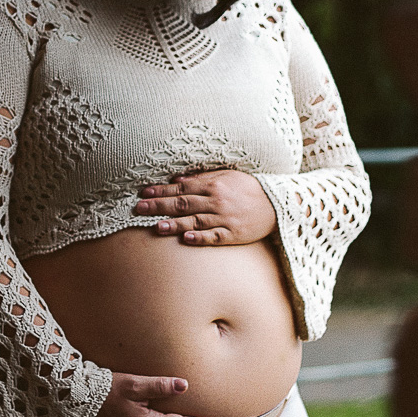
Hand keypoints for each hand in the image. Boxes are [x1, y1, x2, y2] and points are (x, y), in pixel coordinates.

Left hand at [134, 169, 276, 244]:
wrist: (278, 204)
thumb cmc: (248, 188)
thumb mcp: (227, 176)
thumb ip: (202, 178)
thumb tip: (177, 181)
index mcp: (214, 185)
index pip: (181, 189)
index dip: (161, 191)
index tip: (143, 192)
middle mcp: (217, 202)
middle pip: (183, 204)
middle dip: (159, 206)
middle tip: (139, 209)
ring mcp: (225, 219)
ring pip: (195, 221)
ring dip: (174, 224)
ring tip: (156, 227)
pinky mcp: (233, 235)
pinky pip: (214, 237)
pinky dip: (199, 238)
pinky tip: (185, 239)